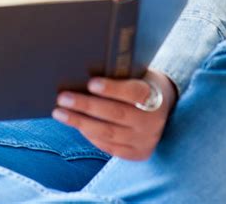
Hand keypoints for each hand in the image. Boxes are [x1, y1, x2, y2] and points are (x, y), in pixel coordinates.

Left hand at [52, 70, 177, 160]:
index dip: (112, 88)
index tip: (90, 83)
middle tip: (63, 98)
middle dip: (86, 106)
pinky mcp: (138, 154)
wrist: (164, 106)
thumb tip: (81, 72)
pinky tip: (76, 126)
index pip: (134, 93)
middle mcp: (153, 122)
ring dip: (80, 123)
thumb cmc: (141, 82)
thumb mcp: (137, 74)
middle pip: (116, 114)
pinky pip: (110, 147)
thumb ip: (119, 75)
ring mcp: (146, 140)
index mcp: (155, 96)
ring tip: (60, 113)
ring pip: (109, 133)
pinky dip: (90, 136)